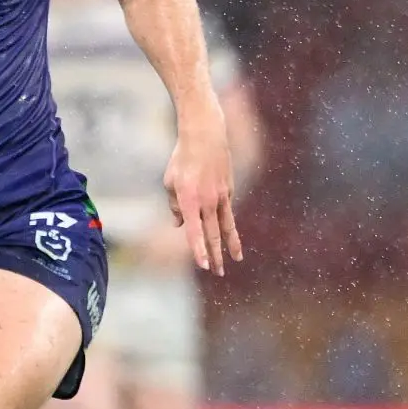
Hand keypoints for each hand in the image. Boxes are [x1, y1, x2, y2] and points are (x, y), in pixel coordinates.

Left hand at [165, 114, 242, 275]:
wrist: (205, 135)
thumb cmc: (181, 158)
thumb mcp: (170, 182)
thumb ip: (173, 206)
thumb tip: (179, 224)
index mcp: (189, 200)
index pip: (195, 232)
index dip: (199, 250)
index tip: (204, 266)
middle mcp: (208, 201)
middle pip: (213, 234)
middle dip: (216, 256)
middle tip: (219, 273)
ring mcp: (221, 196)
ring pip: (227, 226)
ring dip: (231, 244)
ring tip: (237, 259)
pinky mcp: (229, 190)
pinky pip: (227, 210)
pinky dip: (226, 221)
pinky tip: (227, 229)